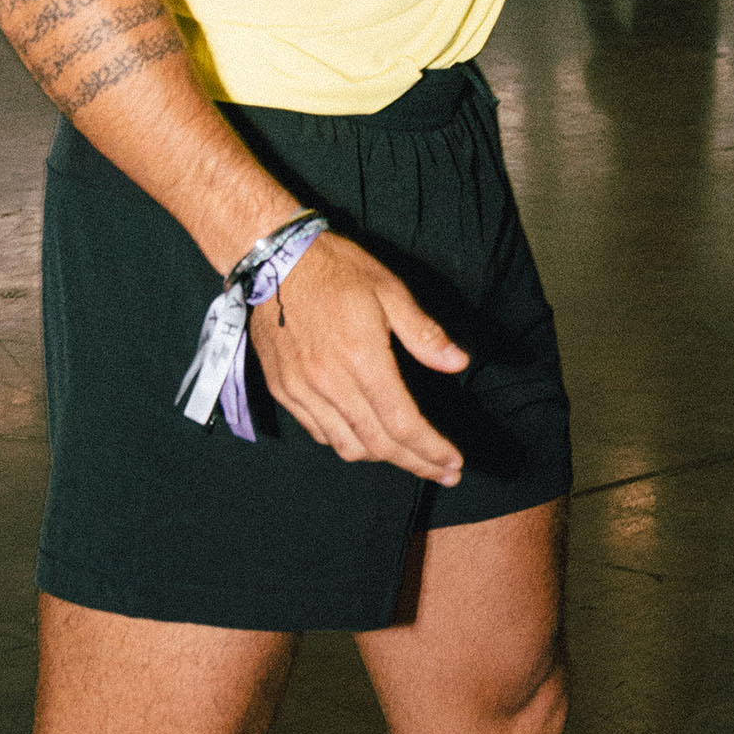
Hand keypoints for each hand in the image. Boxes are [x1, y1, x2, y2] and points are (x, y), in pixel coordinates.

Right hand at [248, 229, 469, 483]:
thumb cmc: (338, 270)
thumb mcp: (389, 290)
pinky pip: (319, 432)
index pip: (402, 423)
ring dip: (381, 457)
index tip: (453, 463)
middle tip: (443, 472)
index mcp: (361, 359)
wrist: (274, 261)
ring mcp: (301, 391)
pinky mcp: (283, 391)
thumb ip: (423, 333)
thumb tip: (459, 362)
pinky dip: (347, 442)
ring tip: (409, 456)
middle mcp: (329, 384)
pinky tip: (365, 435)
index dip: (430, 449)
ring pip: (346, 446)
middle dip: (414, 462)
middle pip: (377, 444)